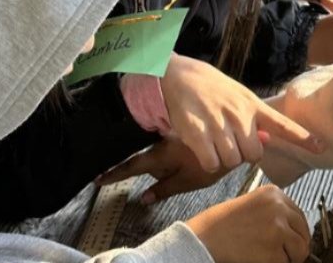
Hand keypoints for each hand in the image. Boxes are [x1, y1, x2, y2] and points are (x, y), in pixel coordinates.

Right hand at [98, 135, 219, 201]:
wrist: (234, 138)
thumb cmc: (211, 163)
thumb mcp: (187, 181)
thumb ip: (164, 189)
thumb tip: (143, 198)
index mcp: (161, 156)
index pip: (132, 167)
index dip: (115, 174)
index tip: (98, 179)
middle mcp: (162, 144)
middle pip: (147, 160)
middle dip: (154, 171)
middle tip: (178, 173)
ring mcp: (171, 136)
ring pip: (159, 153)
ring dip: (168, 162)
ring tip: (190, 164)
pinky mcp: (181, 133)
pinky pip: (170, 144)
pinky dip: (176, 153)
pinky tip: (190, 155)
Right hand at [159, 55, 323, 172]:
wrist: (177, 75)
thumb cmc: (210, 89)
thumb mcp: (237, 96)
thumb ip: (253, 119)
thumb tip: (269, 140)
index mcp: (252, 104)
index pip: (282, 123)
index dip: (302, 137)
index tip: (321, 147)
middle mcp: (239, 114)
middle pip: (254, 154)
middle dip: (243, 154)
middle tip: (229, 141)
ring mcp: (219, 123)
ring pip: (233, 160)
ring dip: (224, 158)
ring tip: (214, 141)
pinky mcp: (199, 132)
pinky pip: (212, 163)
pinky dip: (209, 161)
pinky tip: (203, 148)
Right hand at [185, 185, 311, 262]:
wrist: (205, 238)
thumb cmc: (223, 224)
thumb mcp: (252, 205)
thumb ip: (274, 212)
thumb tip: (296, 230)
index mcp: (274, 194)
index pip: (299, 216)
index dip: (297, 232)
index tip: (291, 241)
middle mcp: (279, 208)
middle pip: (303, 233)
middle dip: (296, 247)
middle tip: (283, 255)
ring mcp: (278, 229)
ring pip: (300, 250)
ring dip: (288, 258)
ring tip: (269, 257)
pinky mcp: (274, 251)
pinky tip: (260, 260)